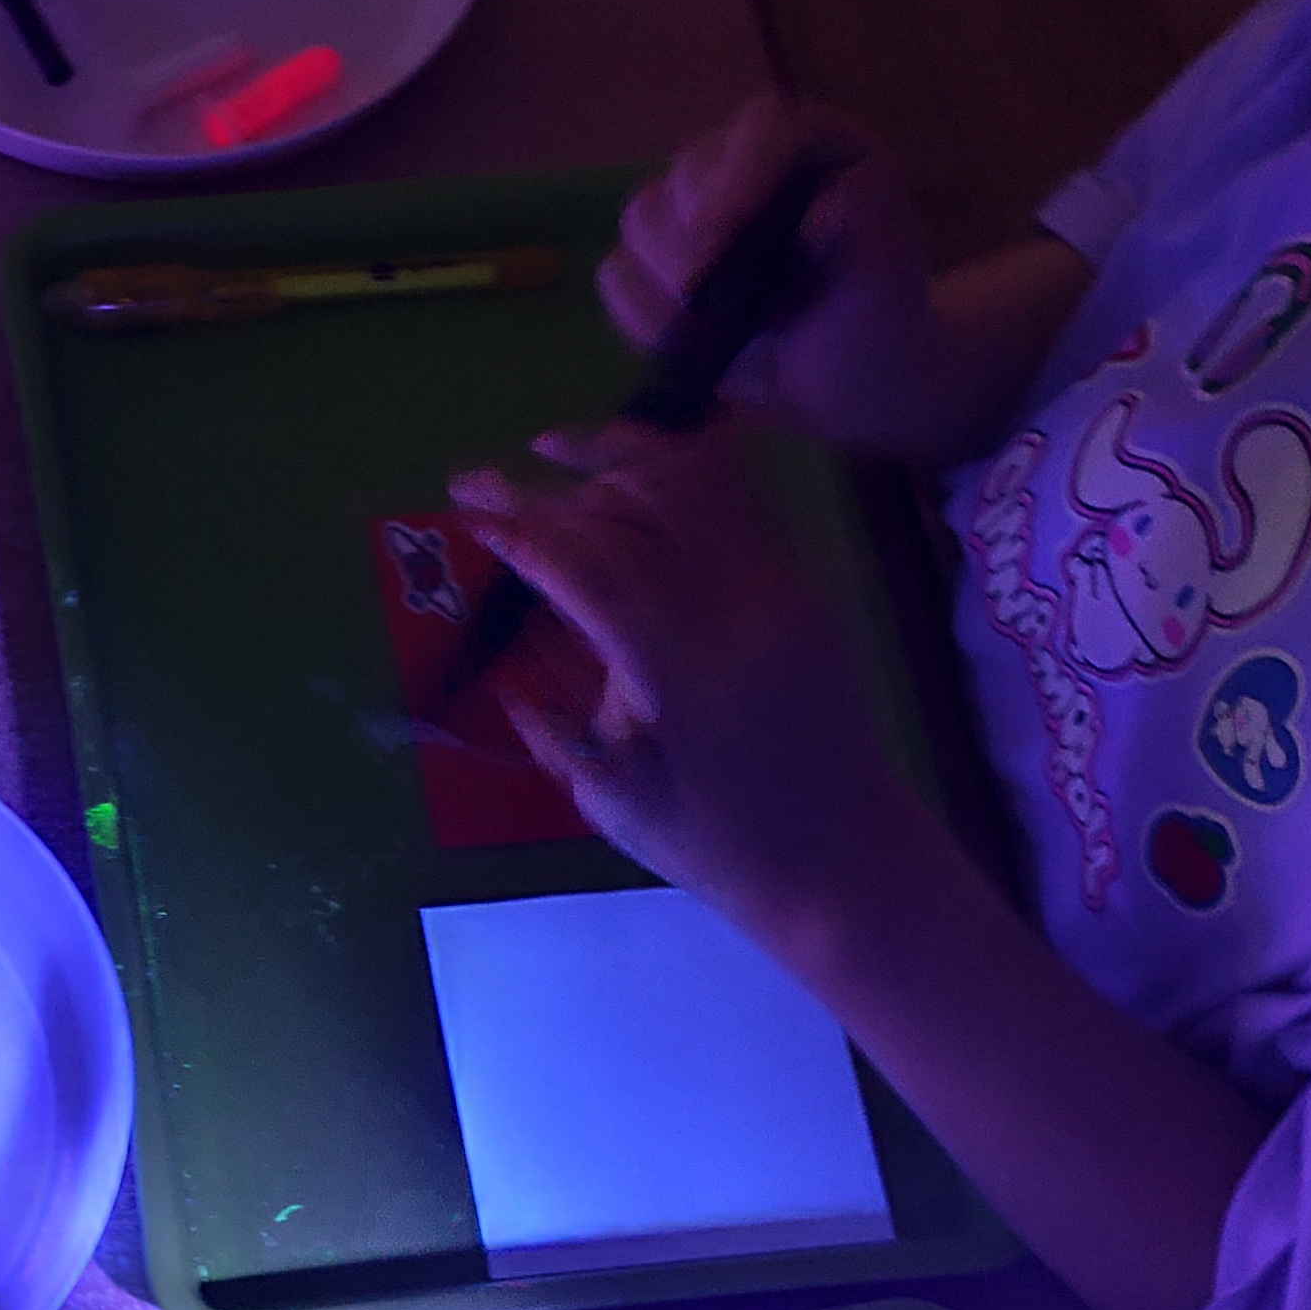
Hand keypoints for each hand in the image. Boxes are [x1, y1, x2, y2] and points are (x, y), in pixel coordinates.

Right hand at [447, 417, 925, 953]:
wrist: (846, 856)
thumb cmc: (720, 848)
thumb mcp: (615, 802)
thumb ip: (554, 729)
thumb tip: (508, 676)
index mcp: (680, 672)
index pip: (586, 565)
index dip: (518, 527)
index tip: (465, 508)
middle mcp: (736, 610)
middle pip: (640, 496)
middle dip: (558, 479)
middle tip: (496, 483)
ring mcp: (782, 586)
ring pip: (698, 474)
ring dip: (620, 454)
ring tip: (558, 453)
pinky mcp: (805, 583)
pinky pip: (741, 494)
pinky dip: (680, 469)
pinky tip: (633, 475)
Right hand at [602, 94, 954, 453]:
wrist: (848, 375)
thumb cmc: (878, 319)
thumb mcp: (891, 278)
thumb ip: (873, 233)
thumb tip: (830, 207)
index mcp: (813, 146)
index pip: (763, 128)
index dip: (736, 174)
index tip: (717, 232)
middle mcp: (748, 162)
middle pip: (687, 174)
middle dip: (694, 246)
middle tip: (713, 306)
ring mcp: (696, 209)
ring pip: (643, 221)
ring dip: (667, 286)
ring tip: (713, 332)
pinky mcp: (659, 258)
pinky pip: (620, 276)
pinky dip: (644, 315)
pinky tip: (691, 343)